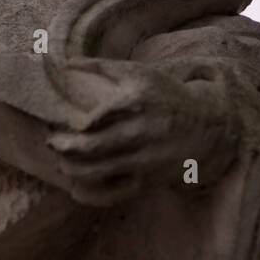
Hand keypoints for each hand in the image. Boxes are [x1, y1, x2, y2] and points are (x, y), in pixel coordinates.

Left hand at [47, 58, 236, 206]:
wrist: (208, 125)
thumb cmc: (166, 96)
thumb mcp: (140, 74)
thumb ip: (103, 67)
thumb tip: (67, 64)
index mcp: (136, 103)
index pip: (93, 118)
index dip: (69, 124)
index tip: (56, 123)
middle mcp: (141, 132)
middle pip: (90, 147)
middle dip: (63, 147)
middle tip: (52, 143)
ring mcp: (144, 160)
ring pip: (96, 172)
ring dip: (71, 169)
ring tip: (62, 162)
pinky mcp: (147, 181)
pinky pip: (112, 195)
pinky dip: (89, 196)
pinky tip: (76, 188)